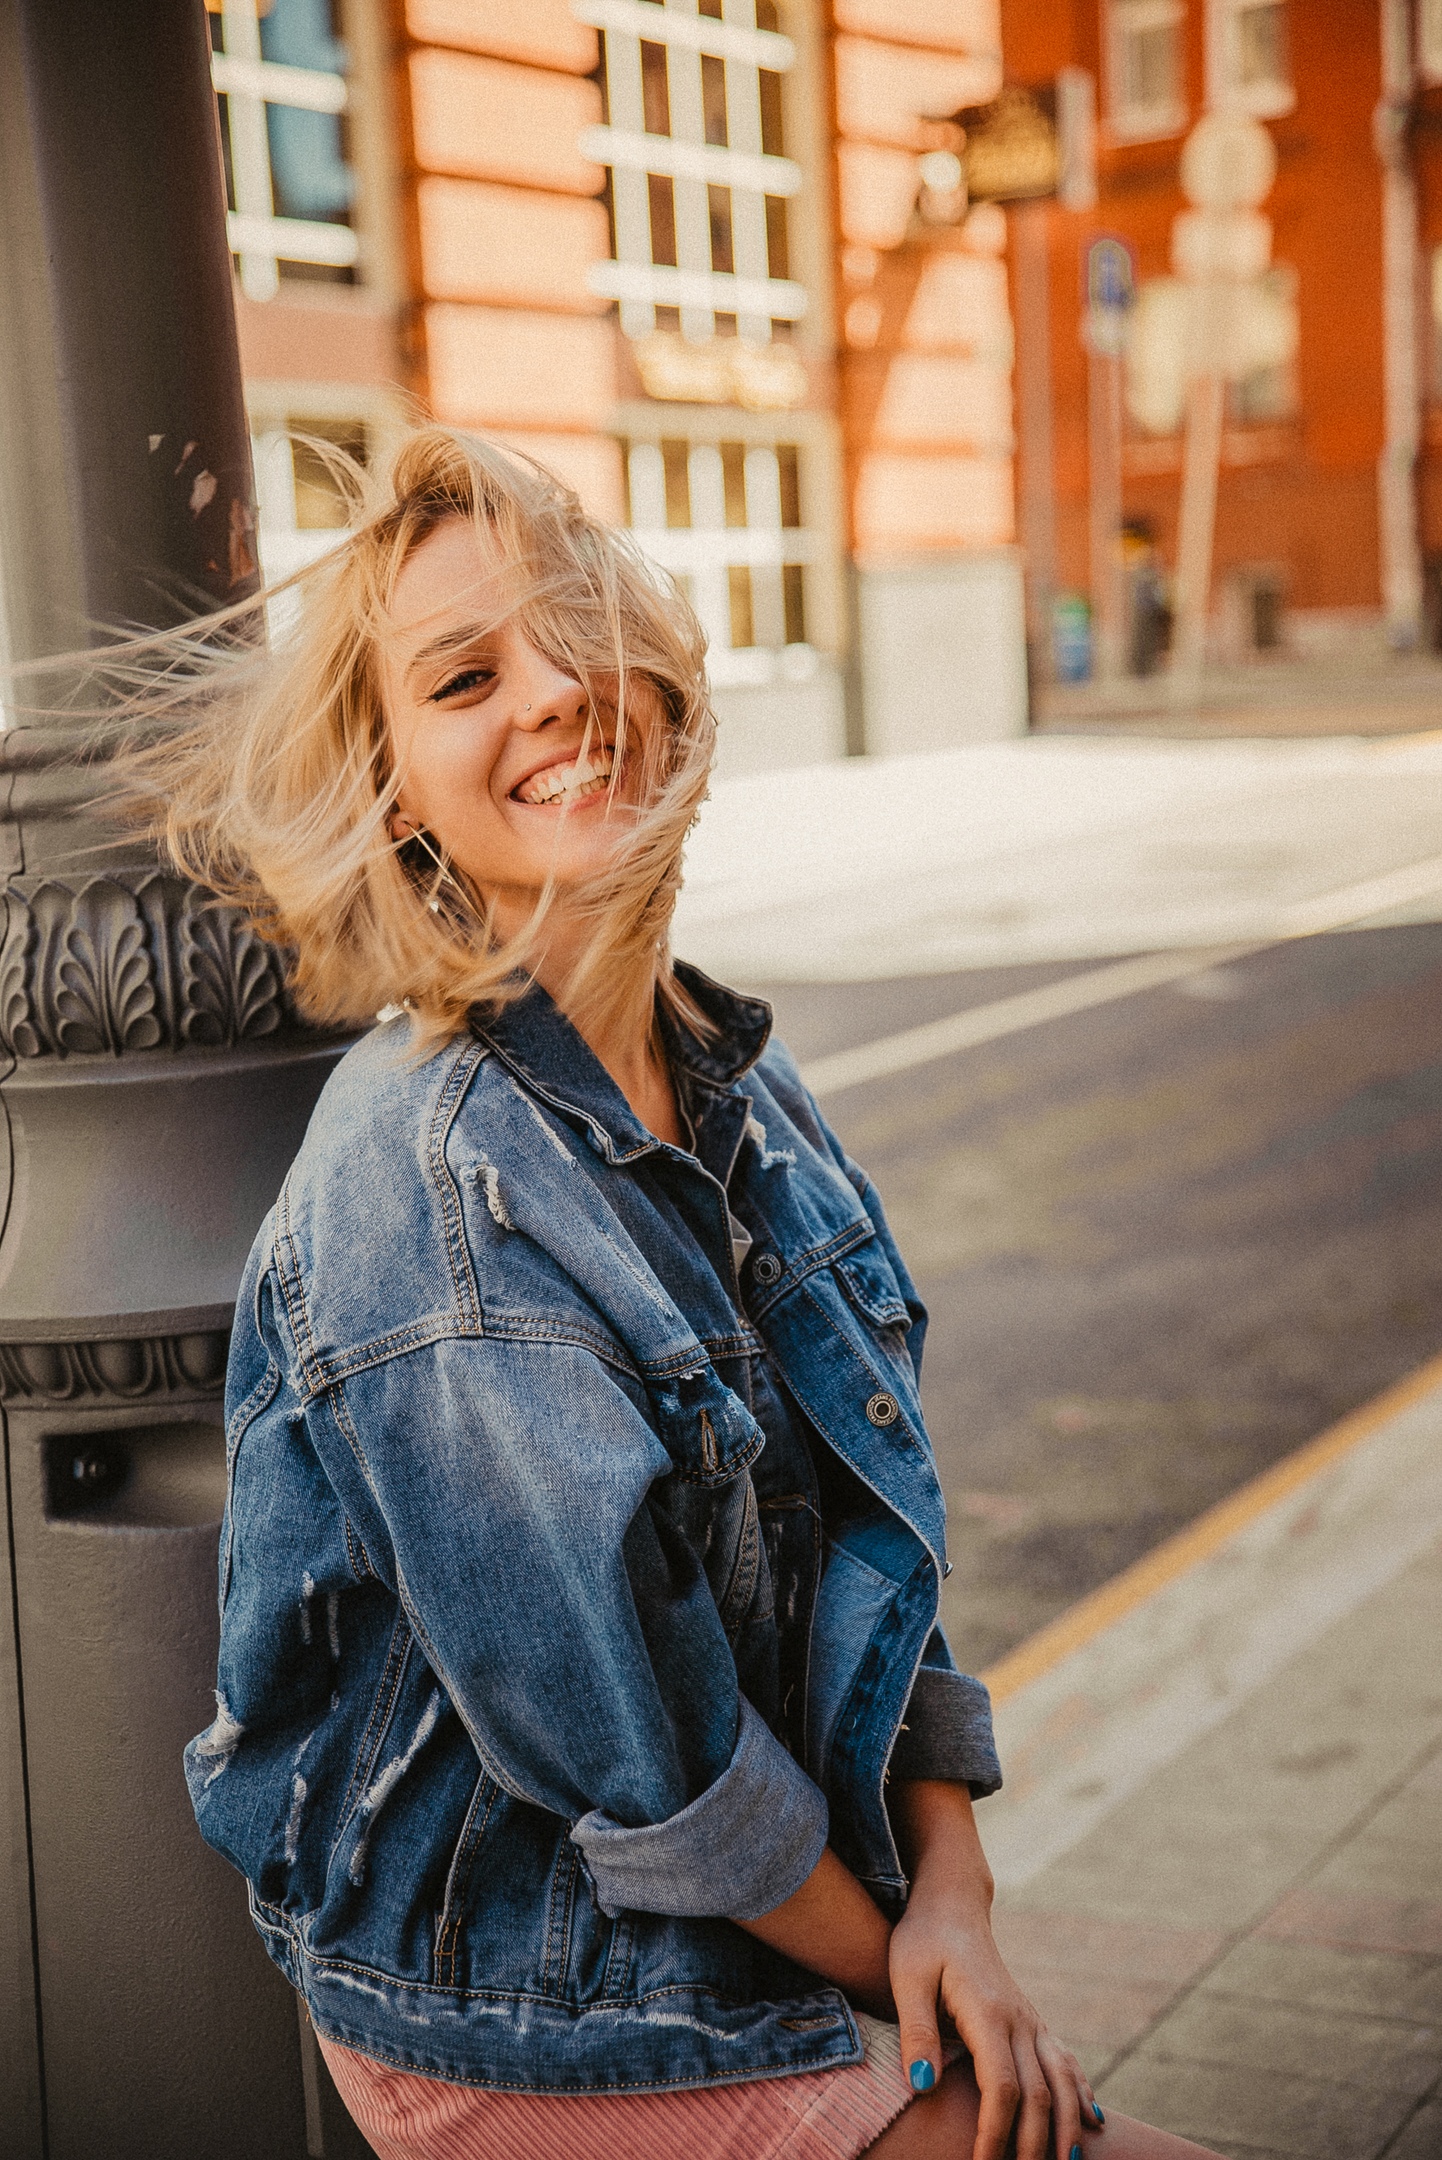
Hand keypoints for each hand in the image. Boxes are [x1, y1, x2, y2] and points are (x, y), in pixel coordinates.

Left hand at [889, 1895, 1099, 2159]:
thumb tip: (922, 2087)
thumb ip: (916, 2032)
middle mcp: (1018, 2019)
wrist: (952, 1904)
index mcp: (988, 2012)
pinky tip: (1092, 2120)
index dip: (996, 2133)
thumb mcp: (906, 1978)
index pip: (1002, 2087)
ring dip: (1067, 2127)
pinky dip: (1080, 2093)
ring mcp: (1030, 2019)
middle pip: (1038, 2094)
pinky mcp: (1032, 2020)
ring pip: (1061, 2081)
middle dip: (1035, 2146)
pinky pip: (1065, 2060)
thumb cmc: (923, 1940)